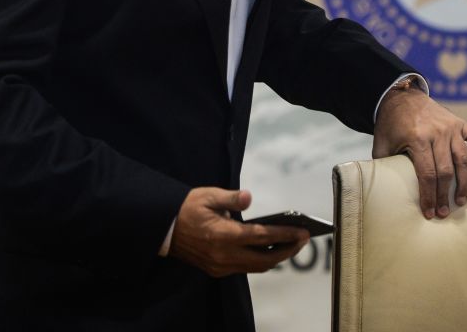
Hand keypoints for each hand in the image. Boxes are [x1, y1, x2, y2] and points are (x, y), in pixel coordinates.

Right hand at [168, 187, 309, 277]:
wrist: (163, 228)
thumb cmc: (186, 208)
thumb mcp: (207, 196)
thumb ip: (231, 198)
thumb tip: (249, 197)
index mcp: (223, 235)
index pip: (262, 237)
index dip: (285, 235)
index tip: (303, 232)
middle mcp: (224, 255)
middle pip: (265, 259)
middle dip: (287, 250)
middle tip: (303, 239)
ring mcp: (220, 265)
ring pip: (256, 267)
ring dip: (275, 258)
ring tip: (290, 244)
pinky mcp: (216, 270)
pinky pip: (245, 268)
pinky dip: (260, 260)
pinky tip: (268, 249)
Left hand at [372, 87, 466, 219]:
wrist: (401, 96)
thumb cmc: (391, 124)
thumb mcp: (382, 144)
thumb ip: (383, 165)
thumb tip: (384, 190)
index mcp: (417, 138)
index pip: (427, 174)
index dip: (429, 196)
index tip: (429, 212)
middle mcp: (437, 133)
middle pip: (446, 171)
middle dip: (444, 196)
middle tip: (444, 213)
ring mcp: (451, 127)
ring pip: (464, 160)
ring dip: (464, 183)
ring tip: (460, 200)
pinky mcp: (460, 122)